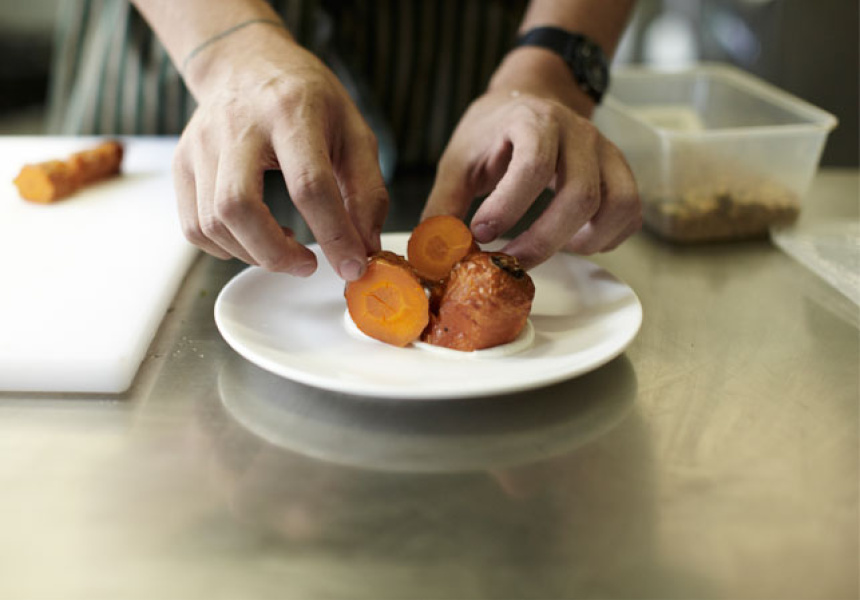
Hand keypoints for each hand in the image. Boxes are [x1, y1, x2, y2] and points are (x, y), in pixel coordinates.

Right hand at [173, 30, 387, 279]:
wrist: (246, 62)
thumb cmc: (306, 99)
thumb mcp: (354, 132)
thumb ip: (368, 192)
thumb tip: (365, 247)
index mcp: (290, 111)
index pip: (309, 185)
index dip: (333, 235)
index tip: (351, 266)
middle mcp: (237, 126)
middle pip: (239, 207)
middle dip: (276, 254)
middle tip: (308, 265)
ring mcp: (201, 144)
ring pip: (212, 223)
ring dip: (254, 254)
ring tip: (286, 247)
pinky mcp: (182, 163)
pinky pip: (194, 227)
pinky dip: (227, 248)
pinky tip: (256, 237)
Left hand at [424, 68, 640, 269]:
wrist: (534, 97)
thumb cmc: (494, 130)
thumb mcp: (460, 159)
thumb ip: (445, 204)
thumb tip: (434, 253)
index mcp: (535, 122)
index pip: (533, 165)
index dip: (509, 207)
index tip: (482, 234)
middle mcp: (578, 133)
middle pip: (580, 194)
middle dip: (544, 240)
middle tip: (512, 260)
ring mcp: (605, 152)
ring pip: (615, 205)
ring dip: (584, 242)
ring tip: (551, 249)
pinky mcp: (619, 171)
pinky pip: (629, 212)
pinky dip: (608, 238)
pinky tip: (576, 240)